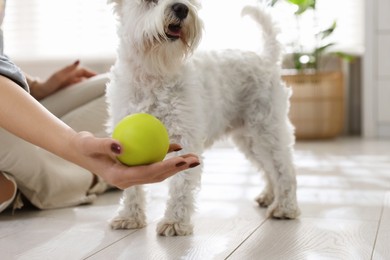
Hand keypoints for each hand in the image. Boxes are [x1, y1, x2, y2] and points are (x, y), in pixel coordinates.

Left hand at [28, 60, 96, 99]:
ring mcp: (70, 85)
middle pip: (86, 78)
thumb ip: (68, 69)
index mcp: (71, 73)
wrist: (39, 93)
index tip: (101, 78)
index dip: (94, 74)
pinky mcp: (69, 91)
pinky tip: (89, 98)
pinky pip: (80, 91)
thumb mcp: (59, 76)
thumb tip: (79, 61)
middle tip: (103, 86)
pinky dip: (85, 93)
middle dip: (95, 81)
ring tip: (99, 93)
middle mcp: (72, 78)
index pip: (85, 72)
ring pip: (84, 85)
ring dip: (91, 87)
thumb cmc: (48, 84)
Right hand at [68, 132, 199, 188]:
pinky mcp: (134, 168)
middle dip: (178, 169)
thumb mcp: (88, 144)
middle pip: (158, 175)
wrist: (80, 151)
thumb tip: (121, 145)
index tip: (180, 160)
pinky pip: (152, 162)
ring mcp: (132, 174)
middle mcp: (129, 179)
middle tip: (195, 159)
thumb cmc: (83, 147)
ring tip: (193, 157)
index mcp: (120, 178)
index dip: (166, 168)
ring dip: (176, 165)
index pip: (147, 173)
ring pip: (158, 171)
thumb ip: (103, 145)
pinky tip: (176, 146)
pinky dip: (164, 155)